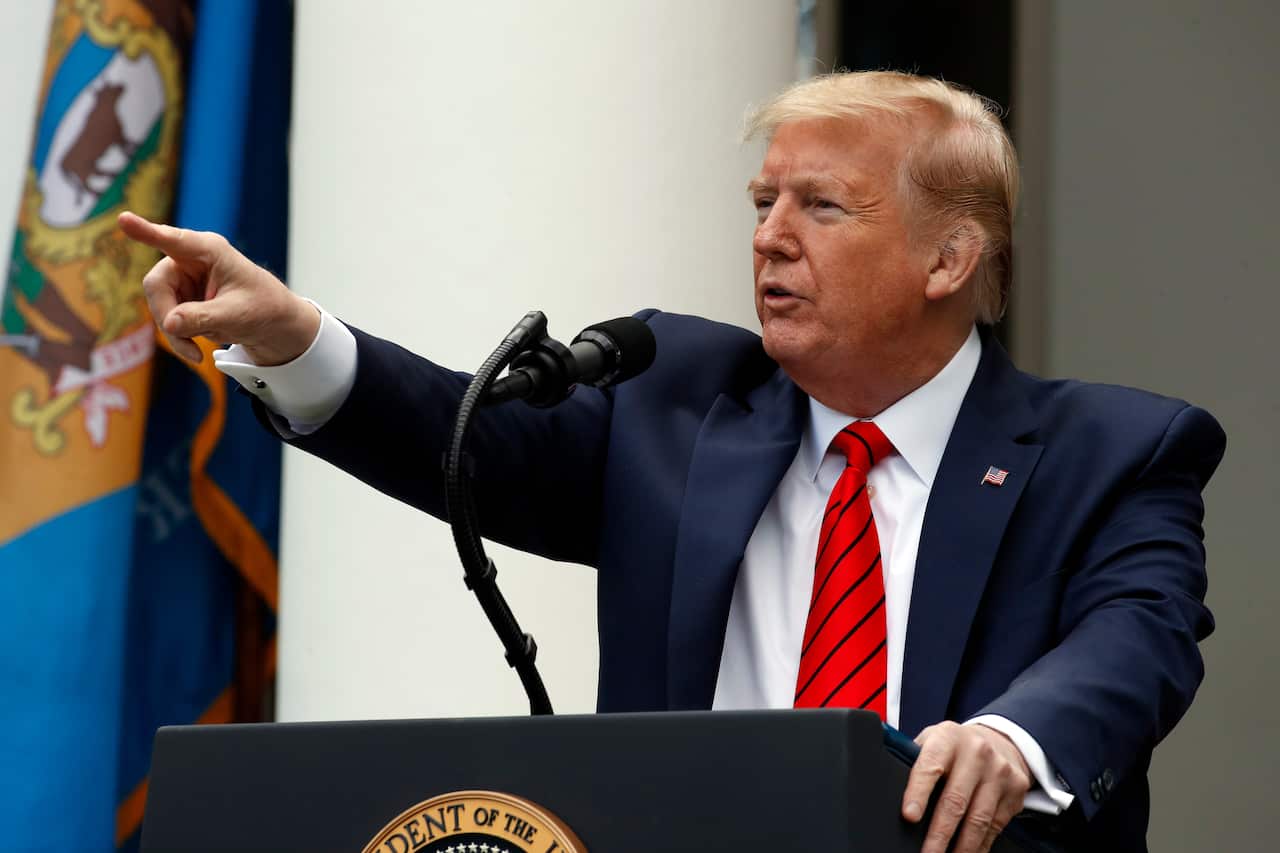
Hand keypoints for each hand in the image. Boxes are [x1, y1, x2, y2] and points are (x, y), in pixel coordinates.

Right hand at [118, 211, 318, 364]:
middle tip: (189, 349)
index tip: (123, 218)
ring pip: (159, 307)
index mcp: (210, 250)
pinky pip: (167, 319)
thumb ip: (203, 318)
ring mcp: (183, 279)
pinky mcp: (181, 297)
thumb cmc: (263, 309)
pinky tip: (198, 349)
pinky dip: (180, 338)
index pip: (173, 240)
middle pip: (157, 285)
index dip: (145, 231)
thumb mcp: (237, 316)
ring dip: (176, 334)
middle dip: (168, 318)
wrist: (275, 325)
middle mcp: (191, 259)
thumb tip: (169, 323)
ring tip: (198, 353)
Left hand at [902, 721, 1031, 852]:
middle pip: (955, 800)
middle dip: (939, 833)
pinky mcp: (1015, 791)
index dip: (918, 793)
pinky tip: (968, 852)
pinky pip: (995, 826)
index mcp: (948, 738)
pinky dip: (980, 845)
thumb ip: (916, 760)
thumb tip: (892, 786)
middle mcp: (976, 753)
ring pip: (978, 819)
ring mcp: (999, 772)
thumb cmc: (955, 746)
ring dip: (961, 847)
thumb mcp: (933, 740)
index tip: (909, 815)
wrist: (999, 740)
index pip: (930, 766)